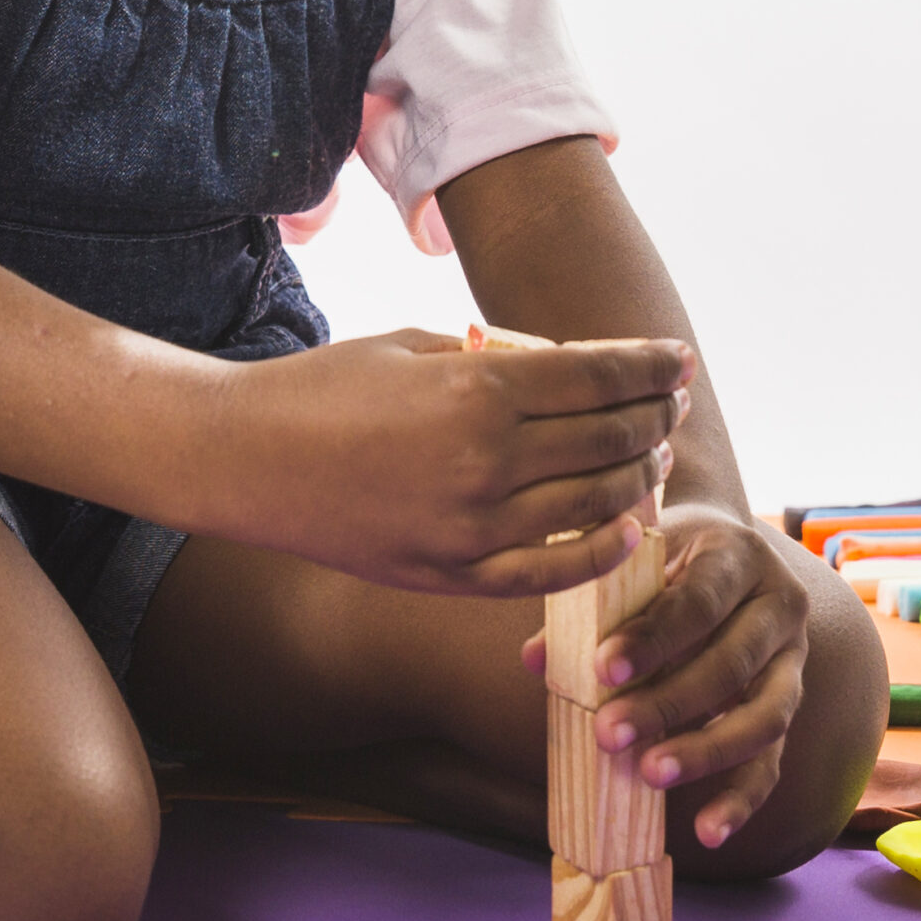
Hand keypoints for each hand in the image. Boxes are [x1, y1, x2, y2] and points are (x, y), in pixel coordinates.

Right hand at [212, 327, 692, 594]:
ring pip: (599, 504)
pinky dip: (605, 549)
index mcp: (476, 389)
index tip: (676, 358)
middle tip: (668, 402)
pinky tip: (626, 527)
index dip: (650, 365)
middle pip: (611, 438)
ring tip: (650, 456)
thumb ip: (494, 357)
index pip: (598, 375)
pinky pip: (556, 570)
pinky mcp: (455, 575)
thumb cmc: (323, 388)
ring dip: (639, 476)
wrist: (244, 460)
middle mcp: (488, 460)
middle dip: (654, 416)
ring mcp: (475, 527)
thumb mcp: (410, 345)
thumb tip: (567, 370)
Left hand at [524, 501, 814, 849]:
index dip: (652, 638)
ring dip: (705, 752)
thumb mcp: (630, 561)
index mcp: (738, 555)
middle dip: (668, 704)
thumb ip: (586, 604)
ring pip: (764, 716)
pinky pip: (773, 759)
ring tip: (649, 775)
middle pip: (731, 664)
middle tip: (608, 733)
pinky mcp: (788, 704)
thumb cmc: (661, 554)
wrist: (719, 546)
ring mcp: (793, 659)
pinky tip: (706, 832)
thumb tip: (535, 659)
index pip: (698, 601)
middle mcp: (780, 605)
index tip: (602, 669)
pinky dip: (741, 799)